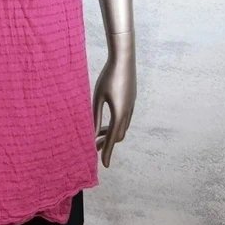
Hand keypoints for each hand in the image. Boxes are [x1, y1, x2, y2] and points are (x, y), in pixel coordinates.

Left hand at [93, 48, 135, 167]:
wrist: (124, 59)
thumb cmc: (108, 76)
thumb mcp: (98, 97)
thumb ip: (95, 117)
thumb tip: (92, 134)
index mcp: (120, 113)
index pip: (113, 139)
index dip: (108, 152)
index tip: (104, 165)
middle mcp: (128, 112)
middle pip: (119, 135)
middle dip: (107, 143)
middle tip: (93, 147)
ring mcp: (131, 106)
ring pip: (122, 127)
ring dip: (111, 133)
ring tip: (98, 135)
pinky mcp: (131, 100)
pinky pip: (124, 118)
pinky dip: (115, 124)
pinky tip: (106, 121)